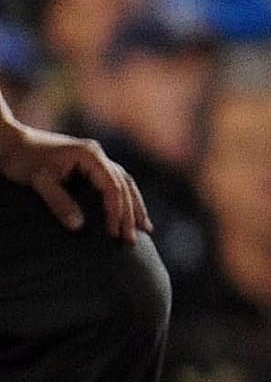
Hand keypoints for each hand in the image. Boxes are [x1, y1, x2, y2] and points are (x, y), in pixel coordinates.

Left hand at [0, 119, 149, 239]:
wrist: (10, 141)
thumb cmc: (23, 159)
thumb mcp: (40, 181)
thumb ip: (60, 202)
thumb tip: (78, 227)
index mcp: (91, 155)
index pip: (112, 186)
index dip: (116, 211)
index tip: (115, 233)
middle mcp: (98, 155)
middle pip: (124, 185)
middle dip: (130, 213)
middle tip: (132, 239)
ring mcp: (96, 158)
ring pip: (124, 183)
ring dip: (134, 205)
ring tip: (144, 228)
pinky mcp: (89, 164)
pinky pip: (114, 182)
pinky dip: (124, 197)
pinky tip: (129, 210)